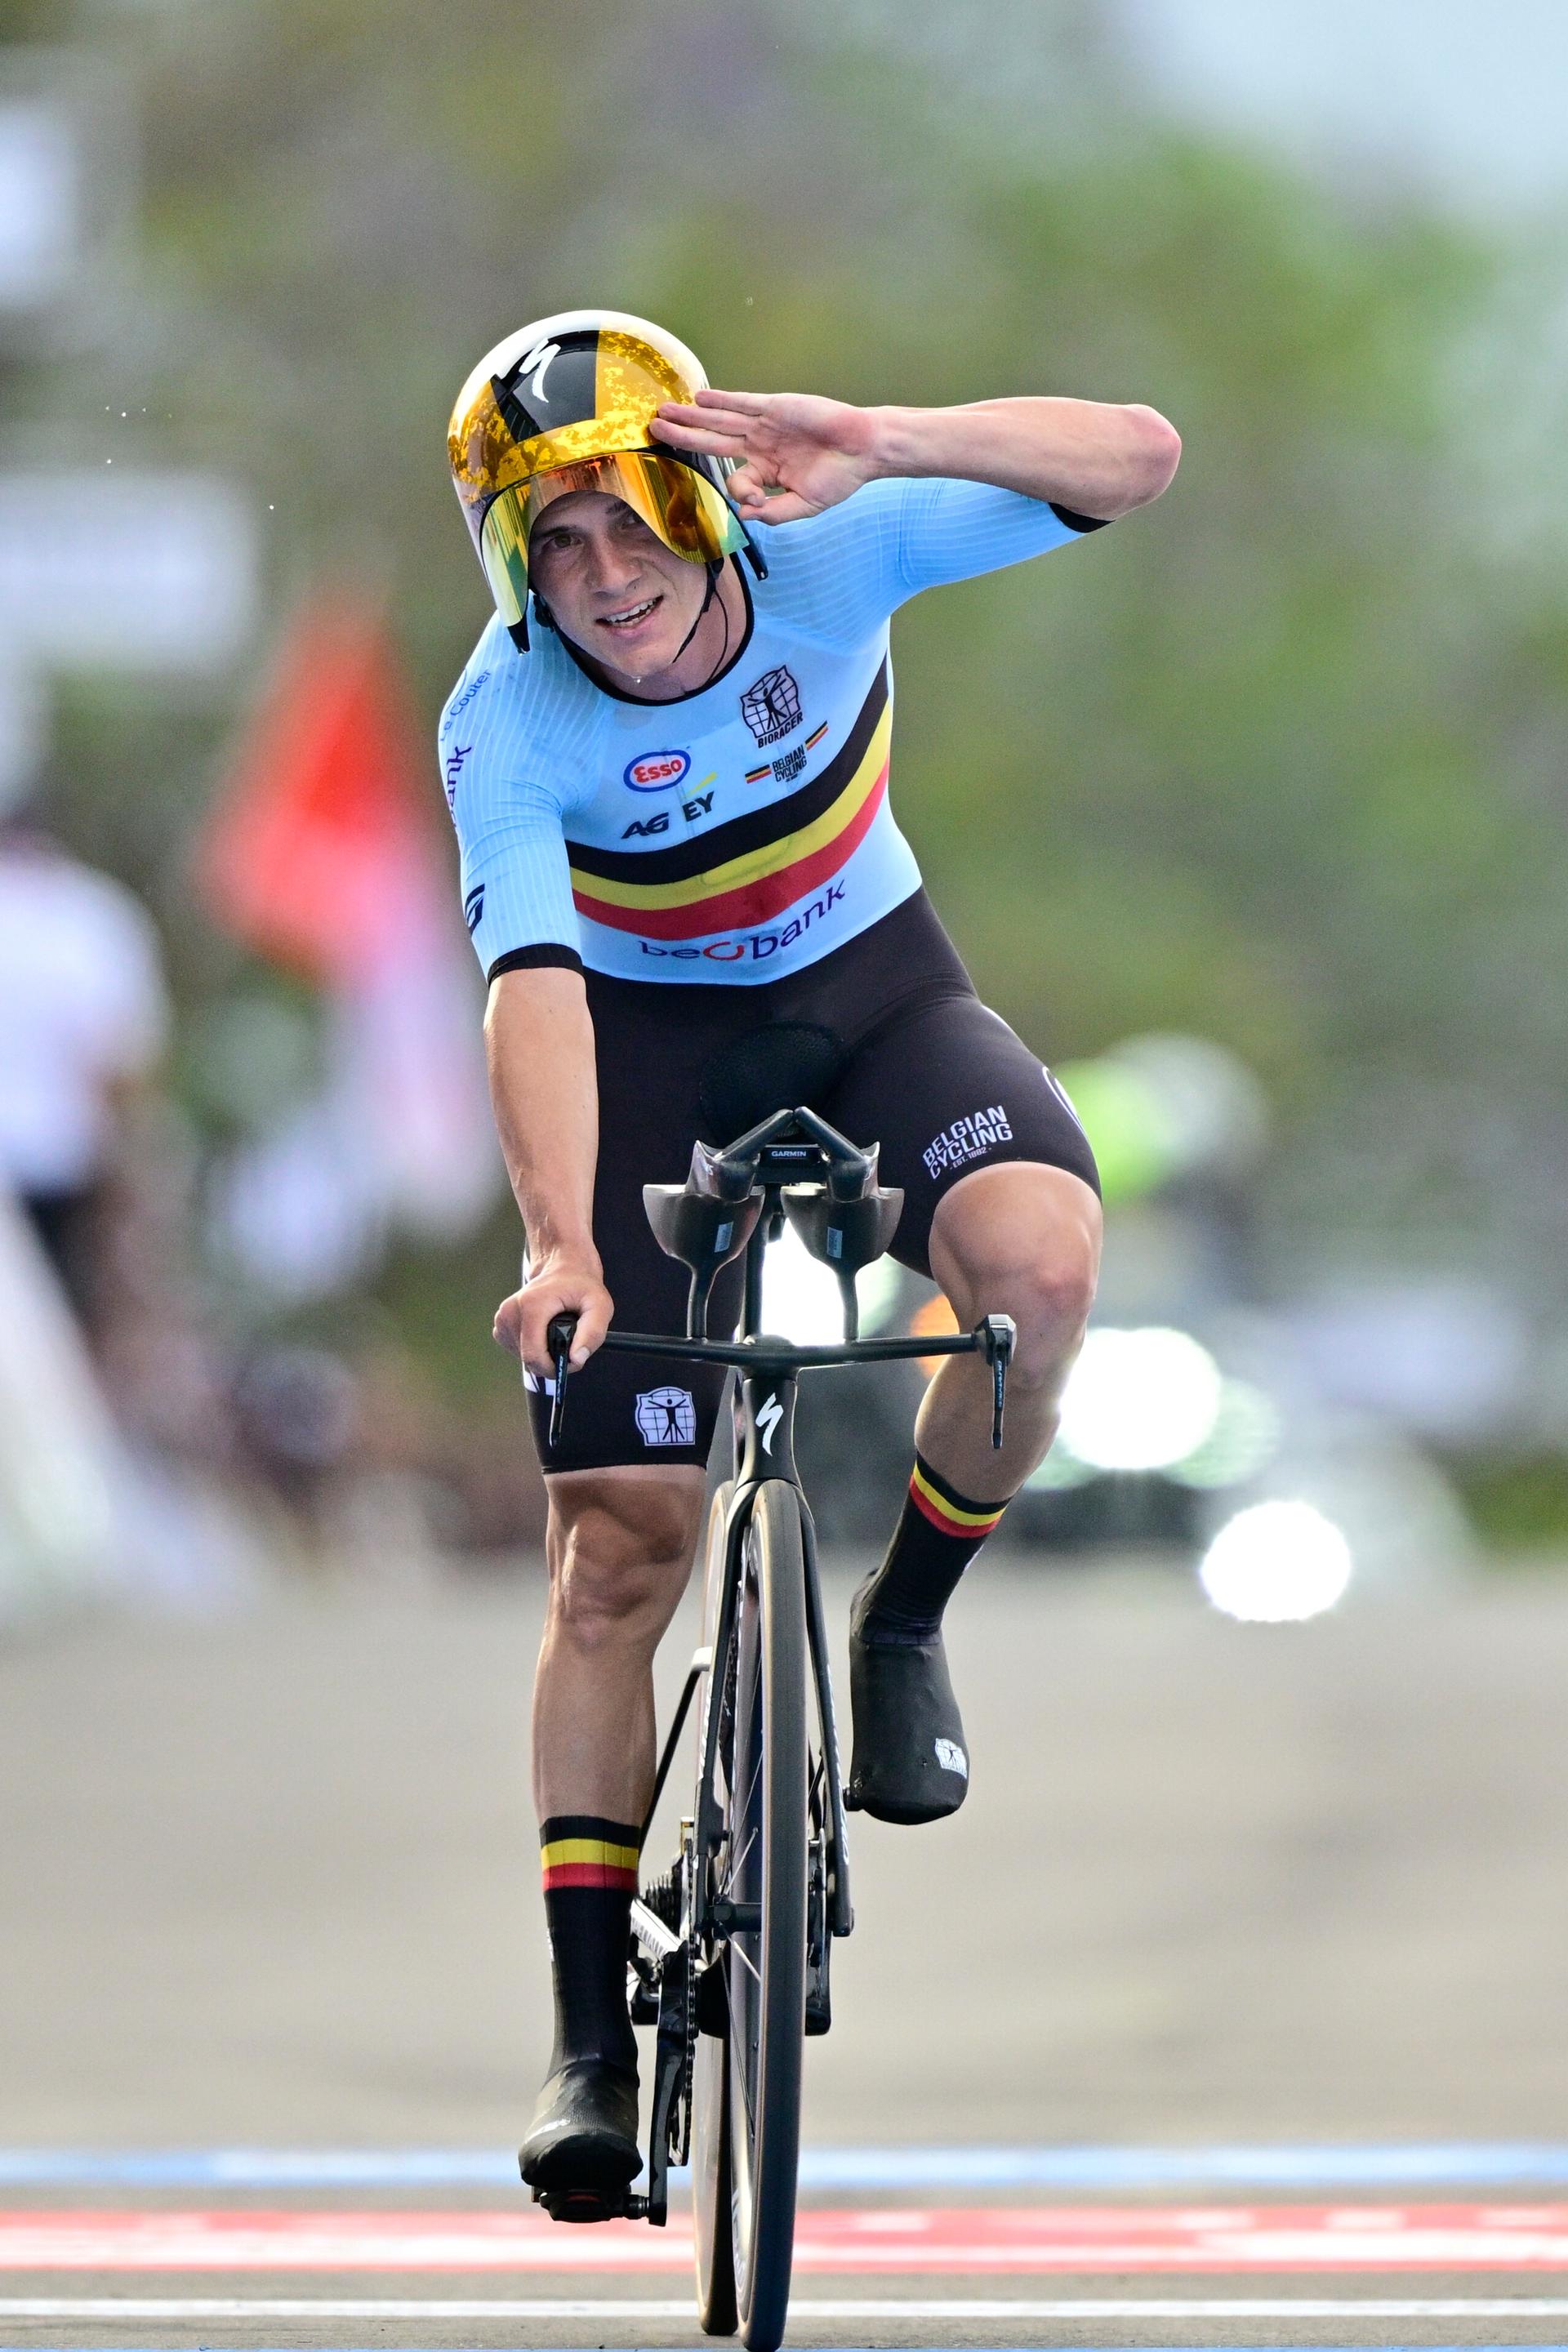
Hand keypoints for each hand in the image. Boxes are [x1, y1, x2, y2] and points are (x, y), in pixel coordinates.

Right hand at [493, 1256, 612, 1379]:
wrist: (563, 1267)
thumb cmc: (581, 1285)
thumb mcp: (600, 1306)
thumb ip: (592, 1333)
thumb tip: (576, 1359)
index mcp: (531, 1306)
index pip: (533, 1355)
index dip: (554, 1367)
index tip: (572, 1360)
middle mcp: (511, 1311)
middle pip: (528, 1359)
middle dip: (551, 1361)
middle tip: (570, 1345)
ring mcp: (503, 1318)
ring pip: (523, 1357)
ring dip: (543, 1354)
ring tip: (558, 1333)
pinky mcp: (501, 1324)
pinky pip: (517, 1350)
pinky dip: (533, 1348)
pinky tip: (545, 1332)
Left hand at [650, 387, 879, 525]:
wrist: (863, 450)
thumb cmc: (839, 478)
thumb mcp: (804, 505)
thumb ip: (773, 512)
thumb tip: (743, 514)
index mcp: (767, 471)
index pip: (736, 481)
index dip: (739, 491)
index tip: (755, 499)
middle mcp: (760, 446)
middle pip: (713, 442)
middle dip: (683, 437)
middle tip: (655, 431)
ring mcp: (765, 425)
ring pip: (720, 421)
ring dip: (691, 417)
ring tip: (663, 412)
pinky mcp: (775, 408)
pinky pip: (741, 403)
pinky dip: (720, 401)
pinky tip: (699, 398)